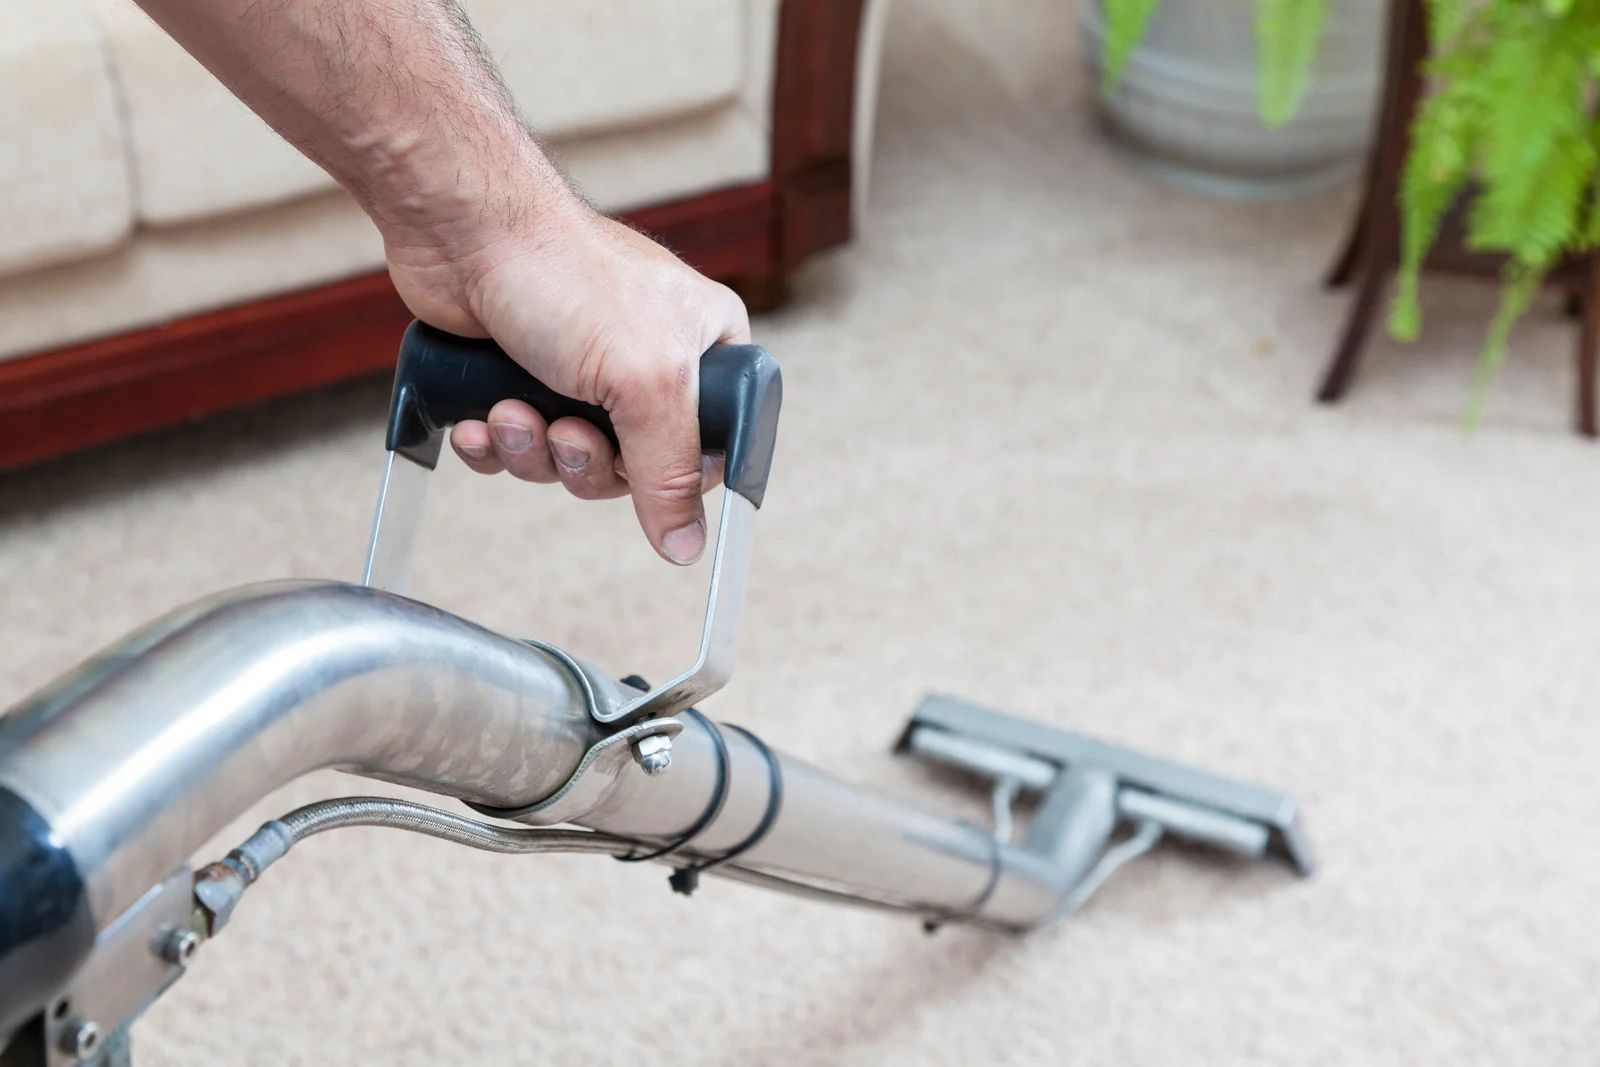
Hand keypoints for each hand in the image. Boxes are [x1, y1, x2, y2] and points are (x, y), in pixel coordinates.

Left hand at [385, 199, 750, 565]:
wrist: (462, 228)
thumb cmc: (564, 271)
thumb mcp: (647, 380)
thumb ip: (671, 470)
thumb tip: (687, 544)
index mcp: (704, 347)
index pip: (712, 447)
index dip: (674, 474)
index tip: (639, 475)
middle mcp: (648, 359)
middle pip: (633, 466)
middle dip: (584, 461)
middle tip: (564, 430)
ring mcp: (581, 369)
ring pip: (568, 460)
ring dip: (533, 451)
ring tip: (510, 411)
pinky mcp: (520, 376)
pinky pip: (517, 447)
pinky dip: (495, 444)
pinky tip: (479, 418)